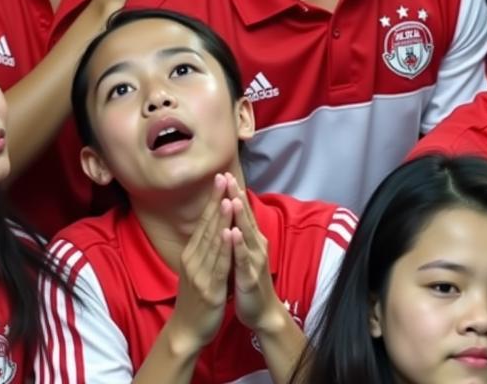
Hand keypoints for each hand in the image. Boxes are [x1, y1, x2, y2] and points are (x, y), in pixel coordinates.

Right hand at [167, 174, 233, 352]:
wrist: (187, 331)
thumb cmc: (195, 299)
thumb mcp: (196, 269)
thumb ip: (203, 249)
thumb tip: (212, 227)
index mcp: (191, 254)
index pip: (203, 221)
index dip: (211, 200)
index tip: (218, 178)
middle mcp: (194, 260)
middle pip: (207, 226)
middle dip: (216, 201)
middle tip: (222, 178)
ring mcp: (201, 274)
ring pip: (213, 242)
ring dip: (221, 219)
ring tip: (227, 198)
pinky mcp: (210, 289)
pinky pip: (219, 265)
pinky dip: (225, 248)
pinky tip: (230, 234)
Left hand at [224, 174, 286, 333]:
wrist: (261, 311)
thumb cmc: (248, 280)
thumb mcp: (243, 253)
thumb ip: (238, 234)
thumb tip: (230, 215)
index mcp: (252, 239)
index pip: (242, 212)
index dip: (234, 193)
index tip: (224, 174)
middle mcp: (256, 245)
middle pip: (245, 217)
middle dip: (236, 197)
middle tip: (228, 177)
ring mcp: (254, 260)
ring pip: (246, 235)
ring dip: (239, 216)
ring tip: (232, 198)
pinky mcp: (250, 277)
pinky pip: (243, 259)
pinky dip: (238, 245)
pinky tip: (232, 234)